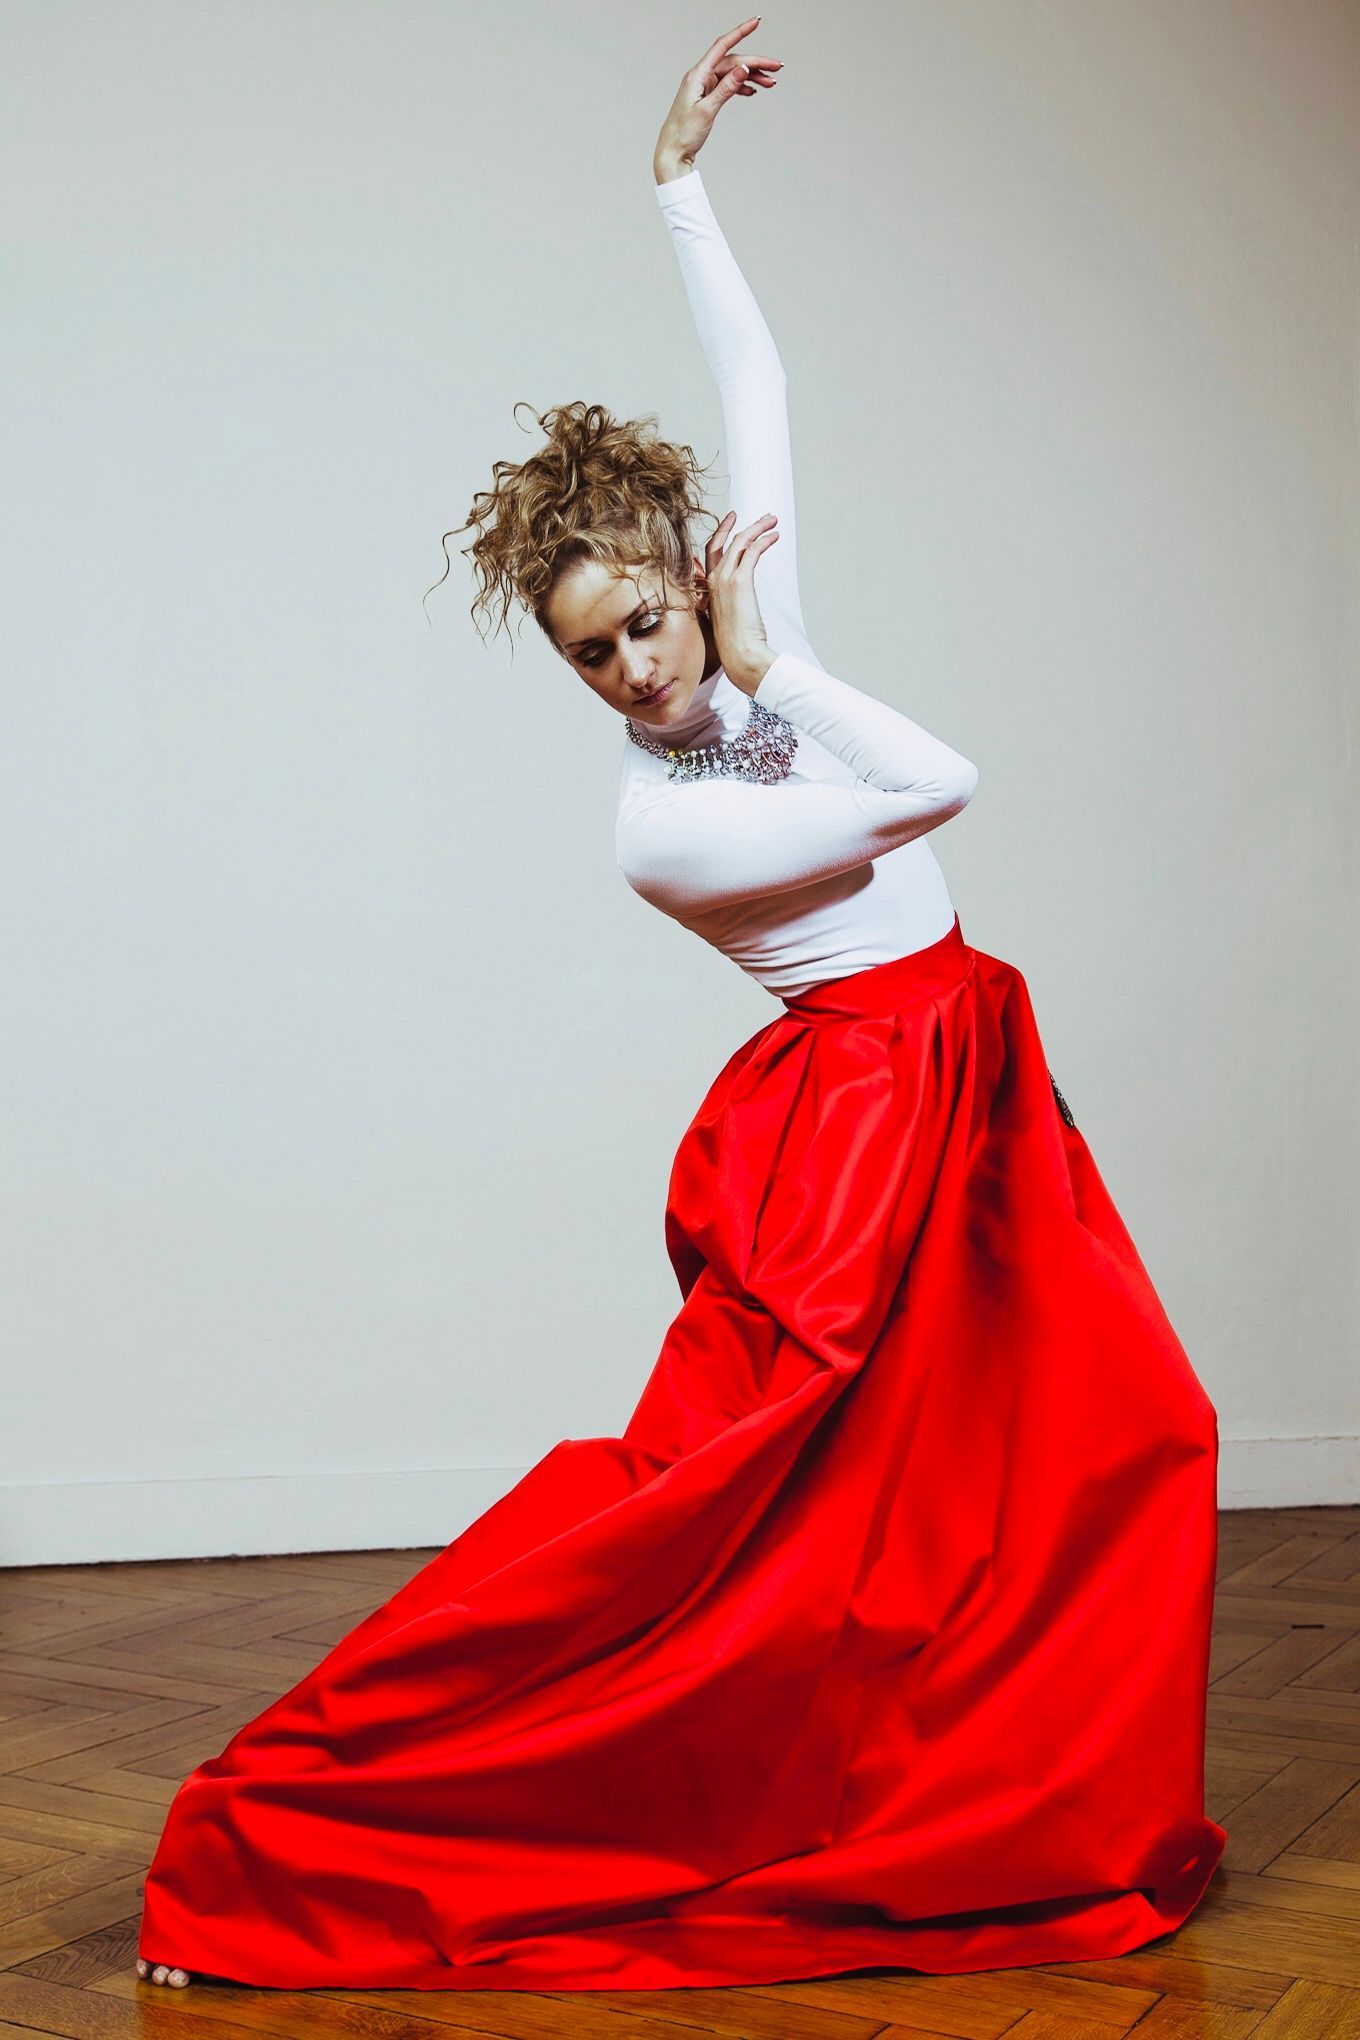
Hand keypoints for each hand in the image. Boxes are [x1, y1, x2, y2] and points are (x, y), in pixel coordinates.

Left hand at [653, 17, 782, 177]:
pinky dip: (741, 87)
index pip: (723, 46)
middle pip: (733, 62)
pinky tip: (753, 91)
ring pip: (733, 74)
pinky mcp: (706, 97)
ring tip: (770, 83)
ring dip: (752, 77)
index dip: (741, 32)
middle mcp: (700, 77)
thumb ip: (726, 88)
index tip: (756, 22)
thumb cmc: (684, 134)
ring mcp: (704, 86)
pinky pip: (728, 85)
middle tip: (777, 68)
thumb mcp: (707, 110)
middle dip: (756, 63)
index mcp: (697, 75)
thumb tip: (743, 68)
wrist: (673, 152)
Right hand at [700, 510, 779, 694]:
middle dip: (742, 525)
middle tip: (761, 517)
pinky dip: (764, 540)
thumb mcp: (728, 618)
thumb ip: (729, 602)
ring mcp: (724, 579)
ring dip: (758, 528)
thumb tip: (741, 598)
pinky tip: (775, 537)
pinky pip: (752, 551)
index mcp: (707, 588)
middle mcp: (713, 580)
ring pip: (740, 542)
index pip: (710, 552)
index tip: (732, 521)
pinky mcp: (740, 581)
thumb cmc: (736, 644)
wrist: (739, 655)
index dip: (721, 534)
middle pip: (725, 542)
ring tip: (773, 521)